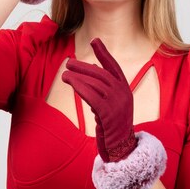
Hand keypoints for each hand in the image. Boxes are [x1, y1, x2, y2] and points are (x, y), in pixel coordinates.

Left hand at [62, 38, 137, 161]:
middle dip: (83, 66)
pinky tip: (71, 84)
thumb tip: (90, 75)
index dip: (103, 53)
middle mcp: (123, 93)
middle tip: (68, 63)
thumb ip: (104, 90)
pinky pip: (92, 96)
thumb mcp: (112, 104)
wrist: (121, 147)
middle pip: (101, 73)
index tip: (94, 40)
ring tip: (65, 75)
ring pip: (95, 84)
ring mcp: (117, 103)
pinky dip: (81, 87)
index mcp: (124, 89)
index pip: (113, 66)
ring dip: (78, 77)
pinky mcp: (108, 114)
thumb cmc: (113, 126)